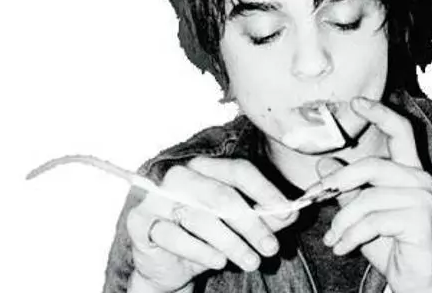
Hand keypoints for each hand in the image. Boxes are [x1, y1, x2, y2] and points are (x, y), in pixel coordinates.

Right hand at [125, 158, 298, 291]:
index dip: (266, 191)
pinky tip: (218, 262)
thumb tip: (292, 213)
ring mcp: (156, 197)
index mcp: (204, 166)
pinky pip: (173, 236)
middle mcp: (178, 176)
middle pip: (222, 195)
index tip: (289, 214)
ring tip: (251, 262)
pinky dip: (200, 251)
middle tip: (272, 248)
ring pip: (200, 217)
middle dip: (252, 224)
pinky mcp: (140, 222)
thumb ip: (263, 216)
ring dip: (231, 243)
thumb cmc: (206, 237)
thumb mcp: (238, 226)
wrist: (166, 265)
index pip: (239, 170)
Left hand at [313, 97, 431, 292]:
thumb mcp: (360, 213)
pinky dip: (351, 236)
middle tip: (315, 200)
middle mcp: (420, 179)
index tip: (356, 101)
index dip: (380, 113)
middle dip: (337, 183)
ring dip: (342, 222)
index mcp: (408, 171)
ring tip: (332, 240)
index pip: (400, 131)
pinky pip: (373, 221)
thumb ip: (347, 188)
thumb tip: (323, 164)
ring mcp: (423, 198)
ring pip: (368, 198)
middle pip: (372, 165)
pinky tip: (343, 249)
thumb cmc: (388, 243)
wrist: (412, 279)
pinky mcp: (420, 219)